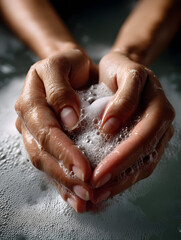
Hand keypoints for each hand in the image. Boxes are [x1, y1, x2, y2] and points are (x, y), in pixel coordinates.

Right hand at [15, 47, 97, 212]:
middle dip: (64, 174)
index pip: (45, 132)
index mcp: (31, 101)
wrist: (69, 68)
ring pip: (45, 163)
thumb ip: (60, 90)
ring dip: (64, 182)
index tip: (85, 170)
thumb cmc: (69, 65)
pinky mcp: (45, 141)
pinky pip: (51, 163)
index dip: (64, 152)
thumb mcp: (63, 64)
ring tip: (84, 198)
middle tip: (87, 191)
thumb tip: (67, 118)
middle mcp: (29, 121)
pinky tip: (74, 196)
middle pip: (42, 153)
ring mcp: (35, 133)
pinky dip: (62, 182)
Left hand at [91, 51, 174, 203]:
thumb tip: (110, 128)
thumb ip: (123, 98)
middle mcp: (160, 126)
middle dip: (119, 177)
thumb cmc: (121, 70)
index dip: (121, 158)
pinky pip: (137, 165)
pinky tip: (106, 187)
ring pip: (142, 167)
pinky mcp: (145, 143)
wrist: (123, 70)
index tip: (97, 174)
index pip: (141, 139)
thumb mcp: (125, 73)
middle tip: (95, 191)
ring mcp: (155, 137)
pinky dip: (121, 178)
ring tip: (97, 196)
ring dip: (120, 184)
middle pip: (143, 158)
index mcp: (159, 109)